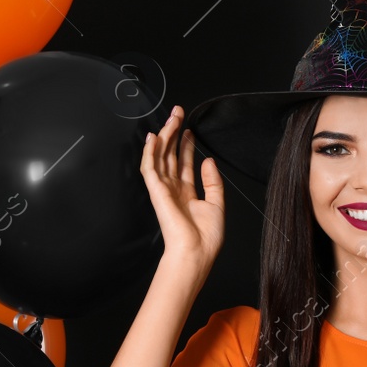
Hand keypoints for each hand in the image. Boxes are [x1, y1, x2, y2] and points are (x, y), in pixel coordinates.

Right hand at [141, 105, 224, 268]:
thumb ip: (212, 181)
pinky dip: (150, 151)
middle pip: (171, 155)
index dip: (187, 145)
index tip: (190, 130)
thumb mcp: (217, 204)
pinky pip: (150, 167)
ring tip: (172, 118)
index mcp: (186, 193)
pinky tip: (153, 136)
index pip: (185, 163)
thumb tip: (208, 160)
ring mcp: (163, 189)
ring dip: (165, 136)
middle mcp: (173, 189)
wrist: (196, 252)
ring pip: (161, 156)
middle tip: (178, 113)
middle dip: (174, 133)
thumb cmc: (206, 237)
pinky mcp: (156, 191)